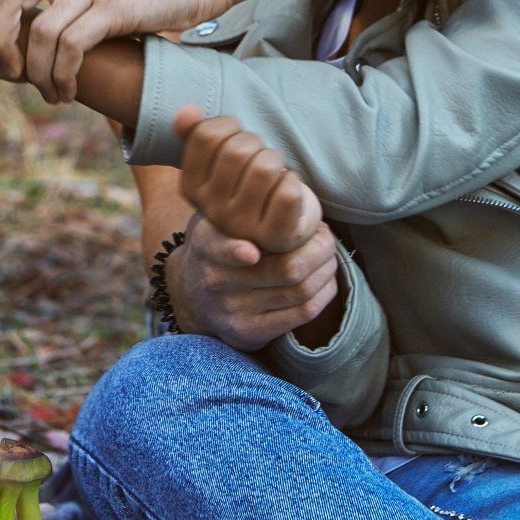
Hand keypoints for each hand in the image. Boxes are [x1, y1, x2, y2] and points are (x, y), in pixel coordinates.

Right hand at [168, 213, 338, 351]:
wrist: (191, 297)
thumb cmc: (217, 247)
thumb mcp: (214, 221)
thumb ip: (238, 207)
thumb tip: (289, 186)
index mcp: (204, 246)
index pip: (218, 248)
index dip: (235, 251)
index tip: (252, 251)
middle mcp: (215, 281)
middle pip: (285, 269)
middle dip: (319, 248)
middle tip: (325, 234)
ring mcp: (233, 311)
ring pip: (300, 290)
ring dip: (326, 268)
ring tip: (328, 252)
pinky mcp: (250, 333)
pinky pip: (303, 313)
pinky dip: (324, 292)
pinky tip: (325, 278)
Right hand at [175, 107, 320, 254]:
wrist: (277, 227)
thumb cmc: (246, 183)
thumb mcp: (217, 160)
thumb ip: (197, 134)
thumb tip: (186, 112)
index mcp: (191, 188)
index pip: (206, 135)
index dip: (228, 125)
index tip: (236, 135)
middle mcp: (212, 211)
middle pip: (237, 150)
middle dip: (256, 142)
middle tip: (259, 154)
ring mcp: (243, 227)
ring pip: (265, 168)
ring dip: (276, 159)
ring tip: (274, 169)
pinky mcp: (276, 235)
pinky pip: (288, 193)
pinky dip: (292, 181)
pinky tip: (286, 186)